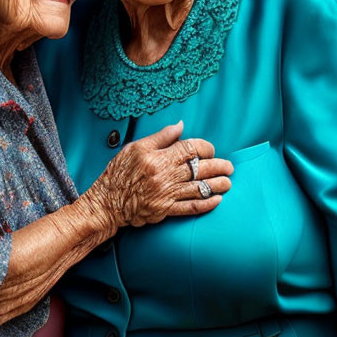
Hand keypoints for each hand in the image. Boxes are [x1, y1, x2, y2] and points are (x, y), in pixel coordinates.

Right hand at [85, 121, 232, 229]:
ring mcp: (166, 194)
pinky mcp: (165, 210)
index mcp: (158, 157)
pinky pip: (191, 207)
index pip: (190, 148)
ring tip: (228, 182)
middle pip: (200, 168)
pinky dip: (206, 204)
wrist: (107, 202)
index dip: (205, 147)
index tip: (210, 150)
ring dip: (218, 185)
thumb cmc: (119, 172)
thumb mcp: (135, 148)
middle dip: (219, 166)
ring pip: (200, 188)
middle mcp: (165, 176)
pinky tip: (217, 200)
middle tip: (229, 167)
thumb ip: (160, 137)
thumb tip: (180, 126)